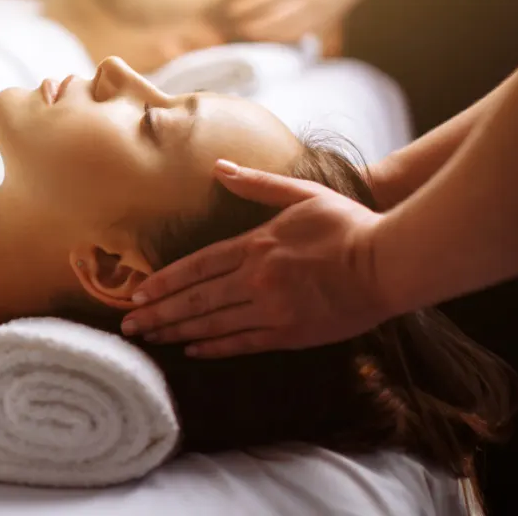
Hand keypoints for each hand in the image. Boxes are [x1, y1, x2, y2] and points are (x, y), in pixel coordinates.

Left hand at [122, 162, 387, 357]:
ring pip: (213, 324)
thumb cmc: (345, 224)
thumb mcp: (300, 193)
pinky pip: (243, 343)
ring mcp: (273, 309)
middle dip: (158, 313)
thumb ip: (256, 184)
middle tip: (128, 326)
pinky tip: (193, 350)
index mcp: (256, 245)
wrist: (388, 262)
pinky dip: (215, 347)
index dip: (164, 281)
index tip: (138, 293)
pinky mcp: (291, 333)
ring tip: (150, 340)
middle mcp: (257, 279)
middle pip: (196, 299)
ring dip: (177, 331)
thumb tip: (218, 167)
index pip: (197, 265)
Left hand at [230, 0, 383, 42]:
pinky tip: (271, 37)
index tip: (230, 10)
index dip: (246, 6)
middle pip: (274, 20)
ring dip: (266, 36)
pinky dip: (284, 39)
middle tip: (234, 27)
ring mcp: (320, 12)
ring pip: (287, 32)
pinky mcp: (328, 20)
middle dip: (252, 26)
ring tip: (248, 34)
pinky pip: (302, 35)